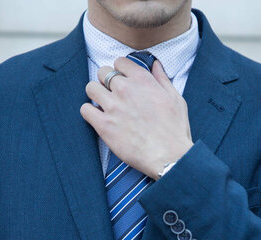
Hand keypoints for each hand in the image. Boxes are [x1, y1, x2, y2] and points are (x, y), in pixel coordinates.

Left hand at [80, 57, 193, 179]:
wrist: (169, 156)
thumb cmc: (175, 130)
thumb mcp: (176, 99)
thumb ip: (162, 79)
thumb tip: (154, 64)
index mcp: (143, 80)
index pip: (120, 62)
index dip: (120, 70)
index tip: (122, 79)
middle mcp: (125, 89)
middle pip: (103, 72)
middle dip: (106, 81)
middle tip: (112, 93)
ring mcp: (113, 106)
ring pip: (91, 88)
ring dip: (95, 94)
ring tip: (103, 104)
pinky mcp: (104, 125)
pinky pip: (85, 110)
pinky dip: (89, 112)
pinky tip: (97, 118)